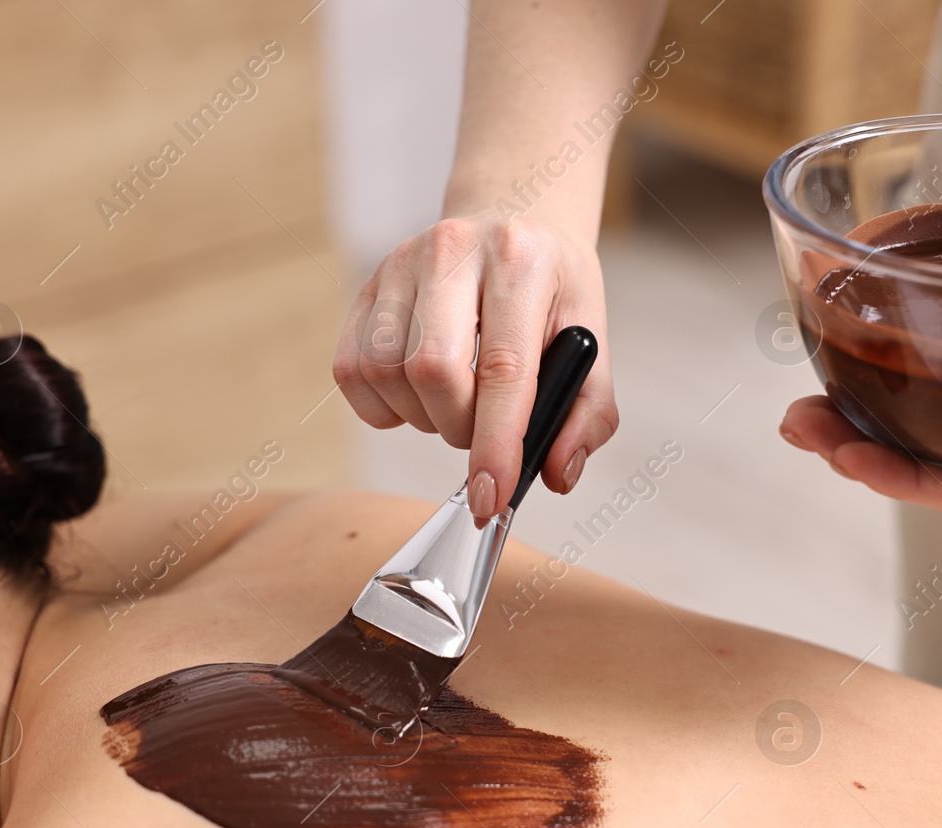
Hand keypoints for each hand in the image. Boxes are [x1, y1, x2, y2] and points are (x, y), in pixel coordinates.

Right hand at [333, 214, 616, 517]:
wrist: (514, 216)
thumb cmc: (553, 287)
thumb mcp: (591, 340)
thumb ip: (587, 415)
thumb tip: (557, 474)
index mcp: (521, 261)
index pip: (502, 369)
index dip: (494, 445)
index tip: (491, 498)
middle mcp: (453, 252)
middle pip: (433, 371)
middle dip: (459, 429)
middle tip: (483, 430)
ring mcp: (400, 263)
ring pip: (386, 374)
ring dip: (422, 418)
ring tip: (455, 406)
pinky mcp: (368, 284)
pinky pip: (351, 370)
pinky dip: (381, 406)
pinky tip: (417, 396)